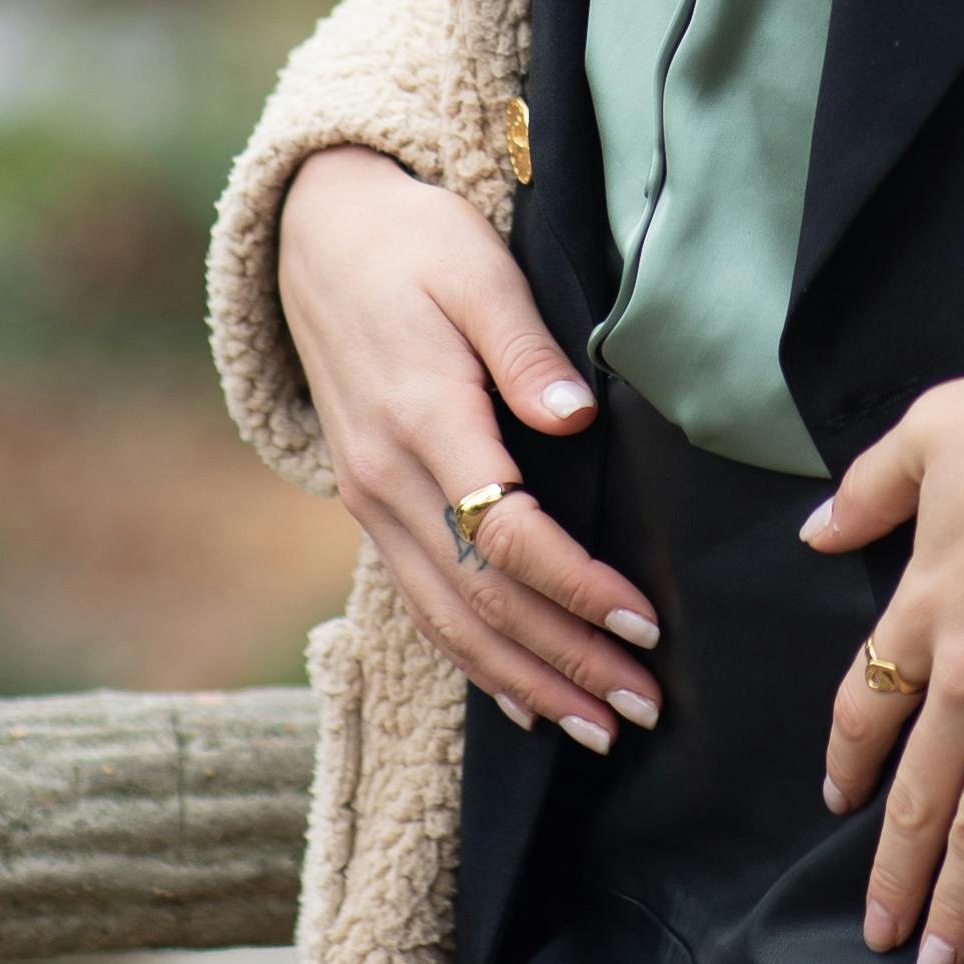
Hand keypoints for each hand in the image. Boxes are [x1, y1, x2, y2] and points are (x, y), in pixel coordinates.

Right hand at [278, 145, 659, 752]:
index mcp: (423, 419)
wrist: (318, 235)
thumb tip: (576, 416)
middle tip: (642, 710)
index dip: (577, 587)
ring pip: (448, 620)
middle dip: (565, 662)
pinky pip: (422, 603)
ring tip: (596, 727)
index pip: (505, 535)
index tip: (644, 622)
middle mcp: (387, 480)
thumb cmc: (415, 243)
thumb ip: (525, 349)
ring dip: (525, 682)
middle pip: (481, 601)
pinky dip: (473, 659)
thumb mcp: (478, 269)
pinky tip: (520, 699)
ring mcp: (371, 501)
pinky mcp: (370, 506)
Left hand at [806, 356, 963, 963]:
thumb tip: (814, 533)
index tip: (839, 798)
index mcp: (924, 607)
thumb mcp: (935, 427)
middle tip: (882, 936)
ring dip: (963, 903)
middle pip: (916, 793)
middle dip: (894, 871)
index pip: (865, 704)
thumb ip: (869, 487)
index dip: (849, 757)